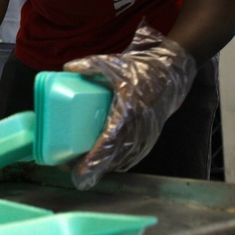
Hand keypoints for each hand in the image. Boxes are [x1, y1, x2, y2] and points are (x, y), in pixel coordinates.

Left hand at [62, 21, 196, 189]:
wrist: (167, 77)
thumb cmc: (138, 71)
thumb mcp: (112, 63)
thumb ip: (89, 65)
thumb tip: (66, 69)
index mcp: (128, 111)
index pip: (110, 141)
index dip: (94, 159)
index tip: (79, 171)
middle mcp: (138, 129)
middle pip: (112, 158)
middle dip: (89, 168)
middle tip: (66, 167)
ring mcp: (144, 138)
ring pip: (119, 161)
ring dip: (100, 167)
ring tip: (77, 165)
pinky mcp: (147, 141)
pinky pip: (127, 158)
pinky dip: (112, 162)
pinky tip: (97, 162)